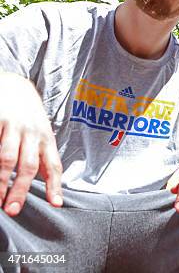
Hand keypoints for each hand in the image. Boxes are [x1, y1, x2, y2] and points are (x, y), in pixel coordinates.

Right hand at [0, 73, 62, 215]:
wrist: (14, 86)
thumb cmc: (29, 117)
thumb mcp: (42, 133)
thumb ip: (43, 157)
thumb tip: (50, 185)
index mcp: (46, 139)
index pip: (54, 164)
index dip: (56, 185)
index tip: (56, 204)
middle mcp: (32, 133)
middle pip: (29, 165)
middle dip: (21, 190)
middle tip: (13, 209)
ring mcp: (12, 127)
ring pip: (7, 158)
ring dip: (1, 181)